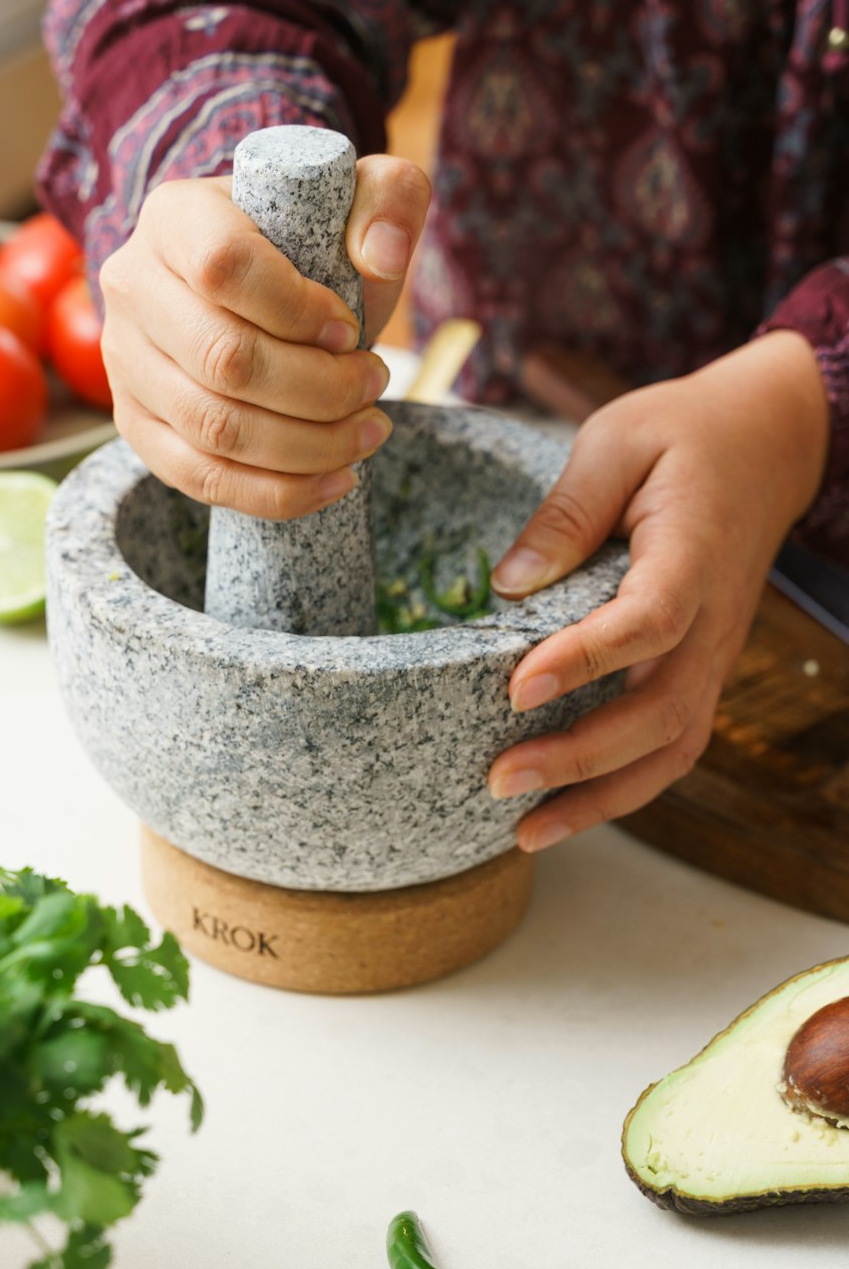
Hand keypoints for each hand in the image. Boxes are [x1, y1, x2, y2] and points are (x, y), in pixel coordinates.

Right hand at [98, 156, 429, 518]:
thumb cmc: (307, 248)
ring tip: (368, 434)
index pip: (225, 268)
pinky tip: (334, 483)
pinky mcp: (137, 425)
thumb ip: (387, 200)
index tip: (350, 331)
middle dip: (320, 389)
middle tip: (374, 386)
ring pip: (215, 429)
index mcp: (176, 218)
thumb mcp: (354, 203)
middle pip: (224, 360)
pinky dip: (276, 493)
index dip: (298, 310)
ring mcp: (124, 363)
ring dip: (308, 447)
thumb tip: (381, 257)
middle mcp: (132, 287)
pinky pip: (200, 478)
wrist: (256, 294)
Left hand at [487, 331, 829, 851]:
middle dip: (579, 757)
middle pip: (661, 711)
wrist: (769, 445)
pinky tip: (563, 809)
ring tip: (525, 830)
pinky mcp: (700, 670)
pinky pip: (672, 744)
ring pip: (672, 747)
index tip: (516, 688)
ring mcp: (714, 654)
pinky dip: (622, 787)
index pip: (648, 622)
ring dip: (601, 796)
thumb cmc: (684, 438)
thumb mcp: (618, 440)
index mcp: (692, 554)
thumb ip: (566, 511)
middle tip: (499, 777)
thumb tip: (509, 585)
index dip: (585, 661)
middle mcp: (713, 621)